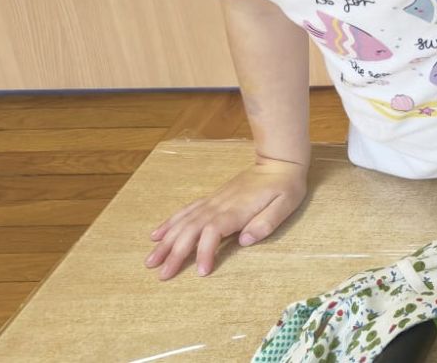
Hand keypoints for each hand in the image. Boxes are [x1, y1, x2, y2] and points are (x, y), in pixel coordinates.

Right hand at [144, 157, 306, 279]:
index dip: (204, 252)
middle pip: (191, 229)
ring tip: (150, 260)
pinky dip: (169, 223)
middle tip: (162, 275)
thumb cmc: (285, 186)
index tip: (201, 272)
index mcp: (237, 210)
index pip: (213, 232)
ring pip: (183, 222)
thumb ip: (266, 222)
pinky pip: (185, 211)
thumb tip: (245, 240)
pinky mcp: (211, 199)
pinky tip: (156, 235)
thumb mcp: (286, 205)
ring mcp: (213, 201)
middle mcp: (219, 206)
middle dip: (175, 253)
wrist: (278, 162)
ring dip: (166, 241)